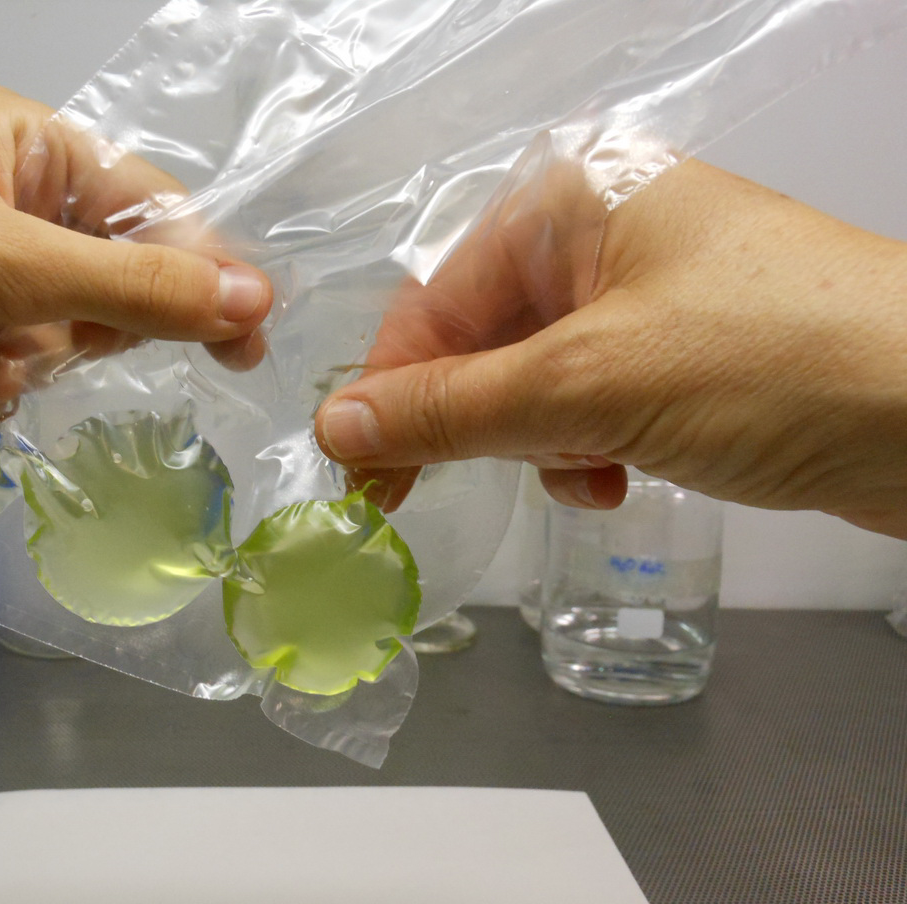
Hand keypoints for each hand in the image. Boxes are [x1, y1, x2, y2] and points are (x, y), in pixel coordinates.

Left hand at [0, 85, 271, 443]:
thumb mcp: (7, 264)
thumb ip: (137, 287)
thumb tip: (250, 297)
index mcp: (23, 143)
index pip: (150, 206)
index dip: (200, 274)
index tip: (244, 341)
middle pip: (106, 276)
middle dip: (79, 330)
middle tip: (40, 345)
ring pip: (56, 332)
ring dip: (21, 364)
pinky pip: (3, 361)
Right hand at [316, 157, 906, 538]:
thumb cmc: (773, 365)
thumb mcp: (589, 386)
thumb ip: (452, 408)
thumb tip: (334, 422)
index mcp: (573, 200)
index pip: (437, 299)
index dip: (391, 391)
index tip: (360, 475)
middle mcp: (607, 233)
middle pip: (485, 341)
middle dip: (480, 423)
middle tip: (428, 499)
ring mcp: (653, 293)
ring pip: (537, 381)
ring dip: (543, 443)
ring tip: (591, 472)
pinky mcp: (691, 351)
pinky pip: (595, 400)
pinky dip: (592, 447)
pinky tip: (623, 477)